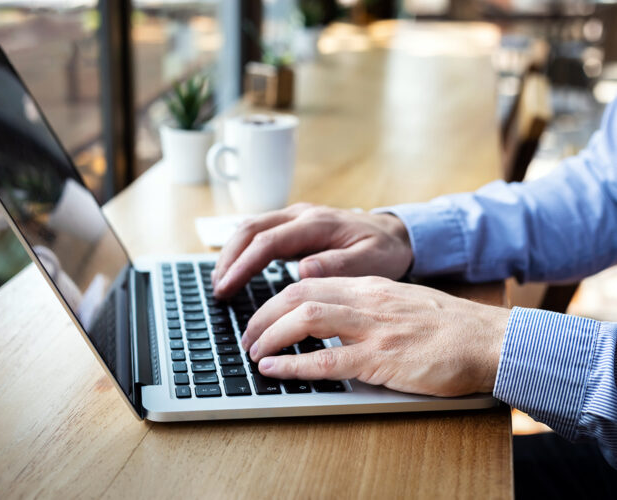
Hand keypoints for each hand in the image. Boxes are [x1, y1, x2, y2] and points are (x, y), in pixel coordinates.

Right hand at [212, 203, 412, 298]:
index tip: (227, 286)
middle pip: (250, 229)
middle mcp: (301, 214)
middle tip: (217, 288)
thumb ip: (338, 265)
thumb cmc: (384, 250)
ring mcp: (295, 217)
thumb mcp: (371, 262)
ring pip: (250, 227)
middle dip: (228, 258)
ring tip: (219, 282)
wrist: (395, 233)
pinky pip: (259, 232)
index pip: (268, 241)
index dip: (243, 264)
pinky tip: (234, 269)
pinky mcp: (293, 225)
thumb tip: (303, 270)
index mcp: (316, 224)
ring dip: (230, 253)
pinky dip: (242, 249)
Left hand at [241, 277, 509, 396]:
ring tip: (253, 352)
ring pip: (305, 320)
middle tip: (247, 336)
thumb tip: (331, 318)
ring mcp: (373, 329)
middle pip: (297, 295)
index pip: (308, 283)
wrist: (489, 339)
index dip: (276, 299)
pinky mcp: (383, 360)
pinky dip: (294, 364)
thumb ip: (366, 306)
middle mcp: (366, 301)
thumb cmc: (448, 326)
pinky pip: (328, 361)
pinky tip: (274, 370)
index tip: (261, 315)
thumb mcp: (400, 303)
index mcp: (369, 287)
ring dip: (270, 336)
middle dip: (263, 315)